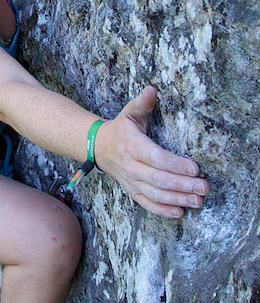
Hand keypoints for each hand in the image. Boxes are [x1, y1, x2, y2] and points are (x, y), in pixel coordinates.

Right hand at [94, 87, 209, 218]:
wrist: (98, 147)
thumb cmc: (120, 129)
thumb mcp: (129, 113)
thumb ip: (142, 103)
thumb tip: (152, 90)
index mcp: (132, 146)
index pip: (156, 158)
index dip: (175, 165)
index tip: (195, 168)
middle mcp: (131, 166)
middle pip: (158, 179)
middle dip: (182, 185)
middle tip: (203, 187)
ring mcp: (131, 181)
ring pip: (155, 194)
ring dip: (177, 199)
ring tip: (197, 201)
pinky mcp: (132, 191)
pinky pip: (147, 204)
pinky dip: (163, 210)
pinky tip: (180, 212)